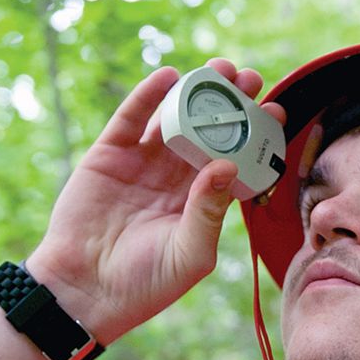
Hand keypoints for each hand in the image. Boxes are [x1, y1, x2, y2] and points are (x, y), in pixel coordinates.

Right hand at [24, 59, 285, 342]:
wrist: (85, 291)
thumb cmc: (145, 284)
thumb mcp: (190, 253)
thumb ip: (209, 211)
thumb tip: (229, 166)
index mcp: (202, 201)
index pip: (235, 159)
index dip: (254, 134)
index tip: (274, 109)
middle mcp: (175, 178)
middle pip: (209, 130)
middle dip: (230, 102)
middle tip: (249, 77)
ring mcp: (142, 163)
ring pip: (174, 117)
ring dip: (195, 91)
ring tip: (219, 69)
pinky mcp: (110, 156)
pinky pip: (132, 119)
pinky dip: (149, 95)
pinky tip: (170, 76)